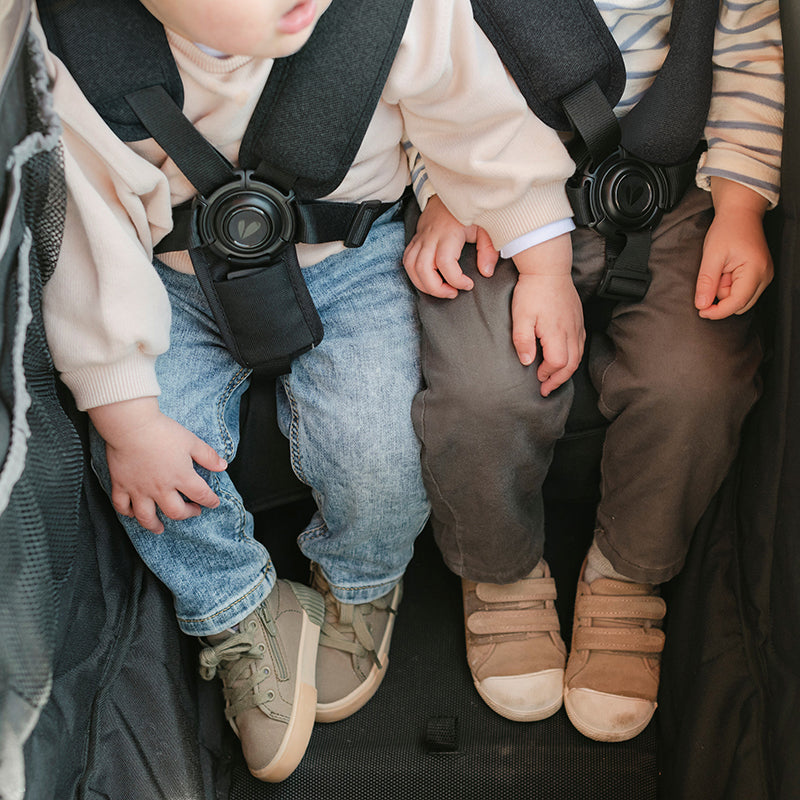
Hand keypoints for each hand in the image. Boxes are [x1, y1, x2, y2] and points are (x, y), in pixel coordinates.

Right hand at [88, 397, 227, 533]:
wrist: (131, 426)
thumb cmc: (162, 431)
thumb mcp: (191, 441)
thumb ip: (208, 456)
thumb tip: (223, 466)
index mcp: (181, 477)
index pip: (201, 495)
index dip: (210, 501)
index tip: (213, 503)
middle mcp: (161, 488)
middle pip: (175, 512)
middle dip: (187, 514)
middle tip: (191, 512)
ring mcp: (139, 489)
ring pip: (146, 516)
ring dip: (154, 525)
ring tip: (159, 529)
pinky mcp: (121, 485)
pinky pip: (122, 506)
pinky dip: (127, 513)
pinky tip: (132, 514)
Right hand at [403, 195, 498, 297]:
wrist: (450, 193)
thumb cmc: (469, 211)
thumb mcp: (486, 227)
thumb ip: (488, 250)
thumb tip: (486, 272)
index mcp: (448, 233)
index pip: (445, 263)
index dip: (456, 280)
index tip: (468, 284)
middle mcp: (430, 237)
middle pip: (423, 269)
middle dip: (436, 289)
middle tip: (452, 292)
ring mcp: (420, 238)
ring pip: (411, 267)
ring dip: (423, 284)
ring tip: (440, 289)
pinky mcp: (415, 240)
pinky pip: (407, 261)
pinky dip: (415, 275)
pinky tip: (429, 279)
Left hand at [511, 234, 583, 395]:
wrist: (548, 268)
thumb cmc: (532, 291)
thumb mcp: (520, 316)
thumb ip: (523, 340)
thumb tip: (527, 362)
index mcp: (556, 332)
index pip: (558, 363)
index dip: (548, 374)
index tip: (537, 377)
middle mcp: (571, 331)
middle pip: (572, 364)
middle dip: (559, 380)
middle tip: (546, 389)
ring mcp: (577, 325)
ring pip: (578, 355)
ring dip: (566, 370)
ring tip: (554, 378)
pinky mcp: (578, 319)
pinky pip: (580, 344)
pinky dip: (573, 357)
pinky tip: (564, 359)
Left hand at [695, 178, 773, 319]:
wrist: (740, 213)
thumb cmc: (727, 230)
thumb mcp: (711, 256)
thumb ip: (706, 282)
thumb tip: (701, 305)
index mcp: (756, 270)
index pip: (737, 303)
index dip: (717, 311)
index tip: (701, 311)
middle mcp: (765, 276)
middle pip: (740, 304)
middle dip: (722, 297)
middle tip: (714, 276)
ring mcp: (765, 276)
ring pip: (741, 299)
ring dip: (726, 290)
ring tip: (721, 270)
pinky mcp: (760, 275)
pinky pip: (743, 290)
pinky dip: (730, 285)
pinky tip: (727, 271)